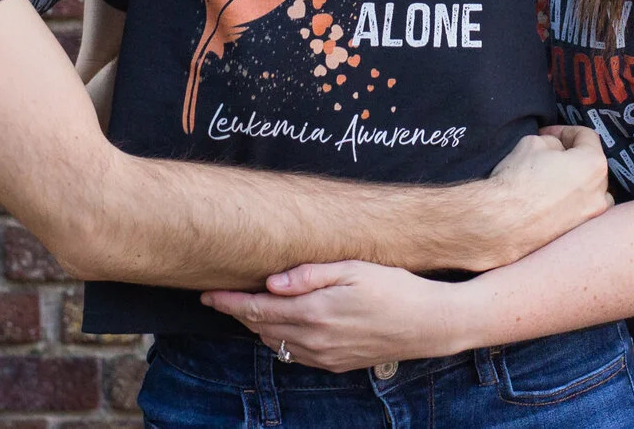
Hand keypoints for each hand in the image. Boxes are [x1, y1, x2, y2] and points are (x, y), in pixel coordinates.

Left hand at [205, 262, 463, 372]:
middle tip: (221, 296)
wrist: (428, 324)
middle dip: (238, 313)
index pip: (257, 308)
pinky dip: (280, 340)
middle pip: (261, 327)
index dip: (228, 302)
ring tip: (247, 308)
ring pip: (276, 343)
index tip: (206, 294)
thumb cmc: (394, 287)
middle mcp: (314, 339)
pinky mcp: (335, 364)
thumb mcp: (353, 268)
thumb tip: (271, 282)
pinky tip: (281, 326)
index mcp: (315, 311)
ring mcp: (324, 356)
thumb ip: (309, 274)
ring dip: (257, 327)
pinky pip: (295, 355)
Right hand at [472, 126, 610, 270]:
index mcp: (593, 165)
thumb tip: (556, 149)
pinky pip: (579, 211)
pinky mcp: (577, 234)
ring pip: (590, 191)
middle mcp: (600, 194)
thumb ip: (553, 142)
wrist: (503, 222)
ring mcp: (590, 217)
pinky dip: (569, 203)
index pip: (587, 137)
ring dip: (576, 183)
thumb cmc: (518, 181)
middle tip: (549, 155)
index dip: (565, 131)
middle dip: (572, 156)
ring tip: (552, 180)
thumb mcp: (533, 142)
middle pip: (592, 165)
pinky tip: (549, 200)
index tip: (550, 134)